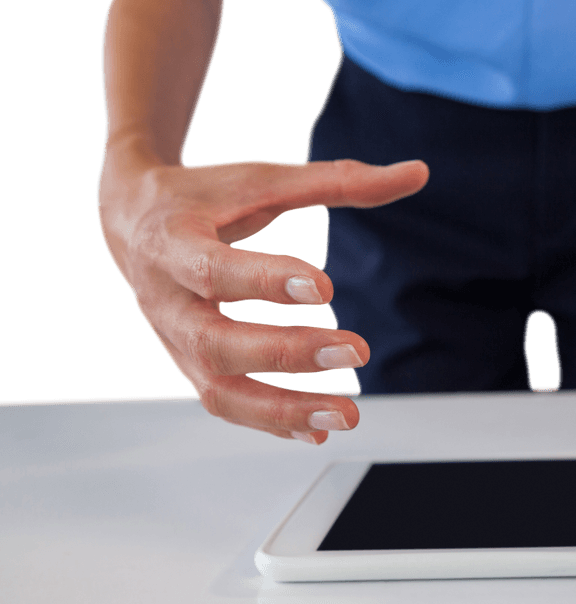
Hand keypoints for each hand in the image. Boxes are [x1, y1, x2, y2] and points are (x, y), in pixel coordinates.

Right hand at [97, 149, 427, 441]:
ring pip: (218, 390)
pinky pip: (224, 405)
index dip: (266, 282)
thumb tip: (419, 173)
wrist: (130, 220)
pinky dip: (271, 423)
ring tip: (347, 414)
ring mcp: (173, 342)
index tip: (325, 288)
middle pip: (217, 342)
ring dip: (283, 409)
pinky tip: (317, 430)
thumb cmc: (201, 197)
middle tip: (356, 352)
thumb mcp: (262, 179)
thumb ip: (339, 180)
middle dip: (287, 352)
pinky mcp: (188, 366)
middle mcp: (164, 300)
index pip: (215, 270)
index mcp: (171, 242)